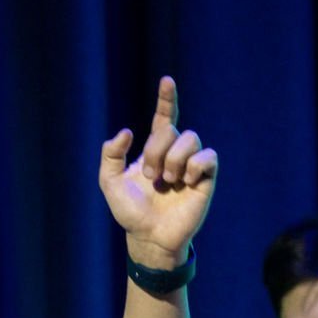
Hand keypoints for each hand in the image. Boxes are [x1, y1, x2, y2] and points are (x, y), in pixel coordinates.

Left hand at [97, 76, 218, 267]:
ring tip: (167, 182)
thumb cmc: (130, 211)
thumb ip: (111, 154)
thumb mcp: (109, 182)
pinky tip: (186, 182)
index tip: (167, 81)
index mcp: (154, 150)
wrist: (148, 236)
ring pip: (190, 138)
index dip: (166, 99)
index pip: (164, 118)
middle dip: (156, 150)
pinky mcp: (206, 177)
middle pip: (171, 129)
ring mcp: (192, 164)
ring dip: (173, 160)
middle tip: (151, 176)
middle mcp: (175, 153)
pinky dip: (194, 166)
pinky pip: (207, 156)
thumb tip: (127, 131)